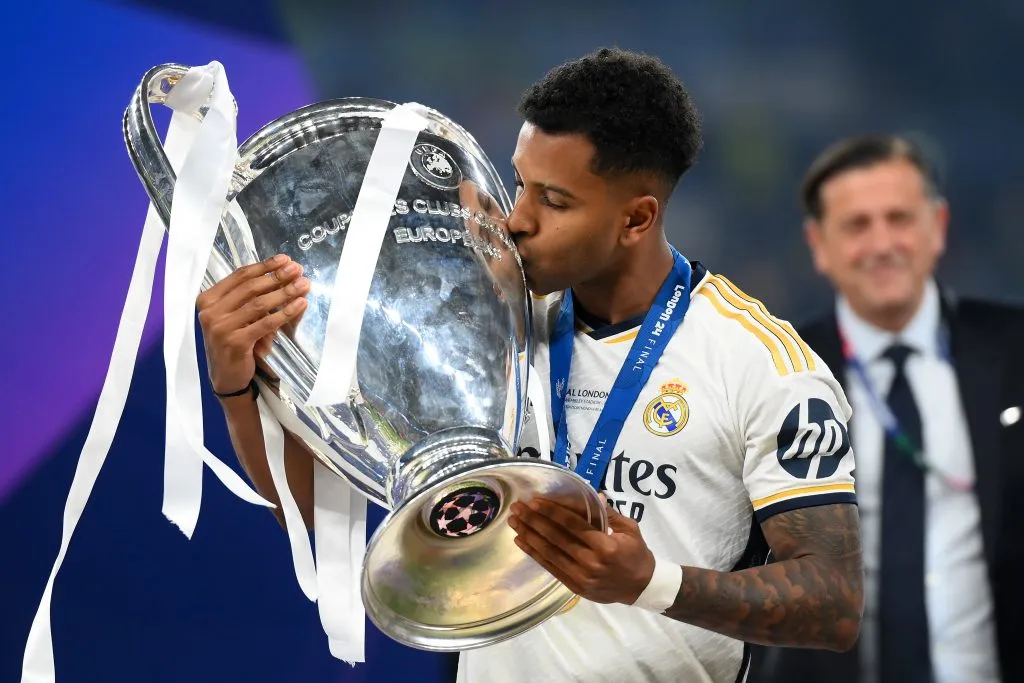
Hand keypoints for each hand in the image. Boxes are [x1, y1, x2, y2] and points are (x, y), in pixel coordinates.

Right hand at [196, 254, 308, 394]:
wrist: (226, 377)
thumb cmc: (233, 342)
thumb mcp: (236, 316)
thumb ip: (250, 297)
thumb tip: (284, 273)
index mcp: (207, 300)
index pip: (239, 276)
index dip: (264, 266)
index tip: (285, 260)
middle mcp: (210, 311)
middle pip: (250, 287)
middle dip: (277, 276)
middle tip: (298, 270)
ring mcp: (220, 327)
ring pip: (259, 304)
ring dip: (285, 292)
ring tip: (303, 285)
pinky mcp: (235, 342)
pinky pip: (266, 323)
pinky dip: (285, 312)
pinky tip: (300, 304)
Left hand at [508, 495, 655, 604]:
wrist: (641, 587)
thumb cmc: (636, 553)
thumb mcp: (629, 529)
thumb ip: (609, 513)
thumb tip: (594, 495)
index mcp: (606, 546)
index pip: (573, 525)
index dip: (552, 512)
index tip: (534, 501)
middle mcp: (591, 562)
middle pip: (556, 538)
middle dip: (534, 521)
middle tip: (517, 508)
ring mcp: (581, 577)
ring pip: (549, 553)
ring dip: (529, 536)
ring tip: (514, 522)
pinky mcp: (575, 587)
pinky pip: (550, 568)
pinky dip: (534, 554)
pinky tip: (522, 542)